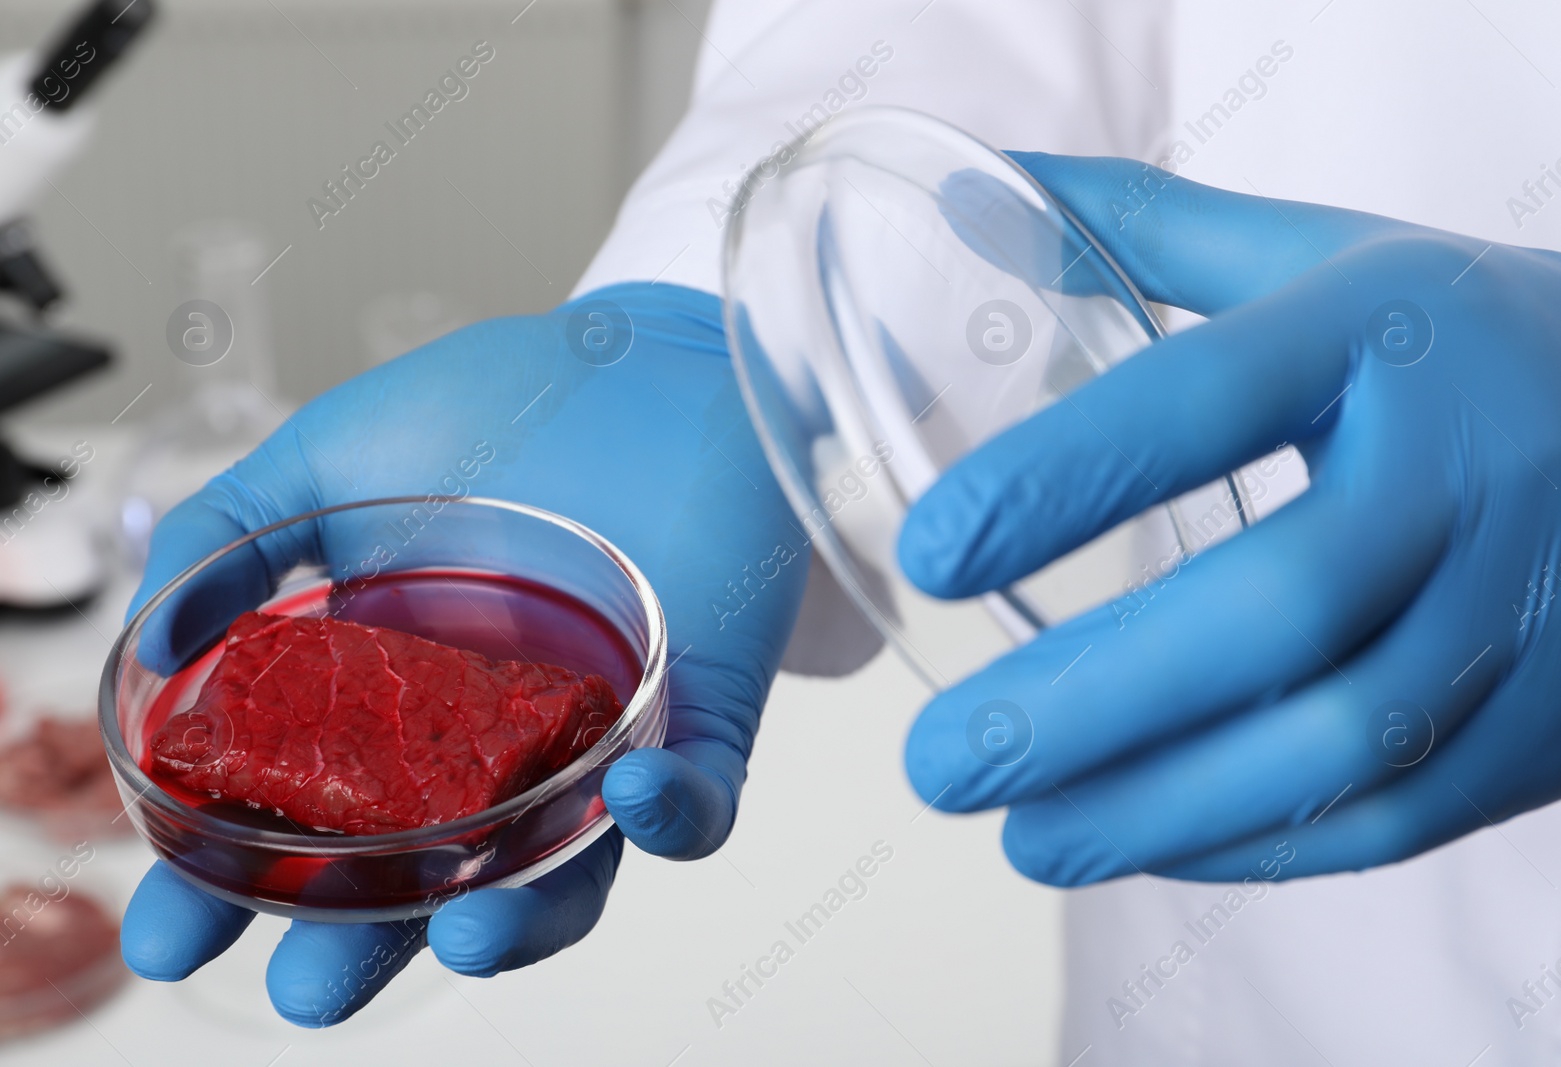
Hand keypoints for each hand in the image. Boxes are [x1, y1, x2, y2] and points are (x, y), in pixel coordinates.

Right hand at [119, 283, 805, 1023]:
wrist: (642, 354)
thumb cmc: (501, 405)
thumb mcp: (331, 460)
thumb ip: (231, 538)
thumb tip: (154, 644)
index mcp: (393, 698)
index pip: (309, 823)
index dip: (236, 888)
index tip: (173, 932)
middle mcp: (490, 740)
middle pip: (423, 883)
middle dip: (362, 949)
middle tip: (308, 986)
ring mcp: (596, 739)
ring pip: (562, 880)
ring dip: (514, 926)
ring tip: (458, 937)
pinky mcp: (700, 717)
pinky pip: (699, 807)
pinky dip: (672, 818)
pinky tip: (630, 790)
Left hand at [897, 154, 1560, 885]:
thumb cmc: (1460, 343)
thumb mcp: (1326, 257)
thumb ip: (1151, 228)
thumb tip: (977, 193)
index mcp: (1385, 333)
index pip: (1209, 396)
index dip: (1063, 477)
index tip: (926, 553)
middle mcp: (1466, 470)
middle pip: (1277, 605)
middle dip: (1093, 701)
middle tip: (938, 763)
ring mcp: (1524, 608)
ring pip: (1339, 740)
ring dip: (1161, 807)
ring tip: (1020, 837)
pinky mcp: (1552, 723)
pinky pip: (1398, 811)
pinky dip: (1258, 845)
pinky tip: (1143, 844)